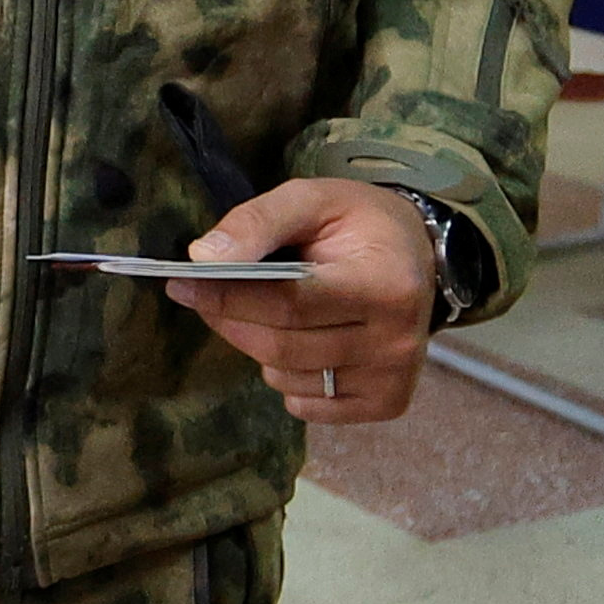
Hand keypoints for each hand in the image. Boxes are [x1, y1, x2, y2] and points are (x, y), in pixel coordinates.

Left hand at [163, 177, 435, 423]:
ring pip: (287, 378)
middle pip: (282, 347)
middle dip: (230, 320)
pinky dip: (286, 377)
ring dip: (257, 347)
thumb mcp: (312, 199)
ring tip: (265, 312)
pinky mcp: (386, 403)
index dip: (228, 296)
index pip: (289, 304)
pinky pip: (306, 404)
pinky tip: (300, 342)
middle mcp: (395, 342)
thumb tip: (203, 258)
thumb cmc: (359, 224)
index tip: (183, 283)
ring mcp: (392, 378)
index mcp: (384, 286)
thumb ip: (257, 222)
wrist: (420, 256)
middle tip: (203, 295)